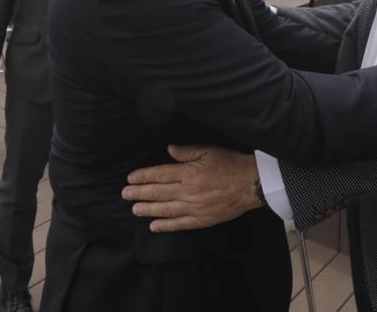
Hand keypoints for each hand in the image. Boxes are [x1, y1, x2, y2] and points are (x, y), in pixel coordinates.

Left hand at [121, 145, 260, 232]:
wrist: (251, 184)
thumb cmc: (231, 164)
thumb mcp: (209, 151)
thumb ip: (187, 152)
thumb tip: (169, 150)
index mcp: (189, 173)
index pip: (160, 175)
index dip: (144, 177)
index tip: (130, 179)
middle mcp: (189, 191)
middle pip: (159, 193)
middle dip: (140, 193)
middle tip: (125, 195)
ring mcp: (195, 207)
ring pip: (166, 210)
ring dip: (148, 210)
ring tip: (134, 209)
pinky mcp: (202, 220)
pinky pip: (180, 224)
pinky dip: (166, 226)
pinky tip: (154, 226)